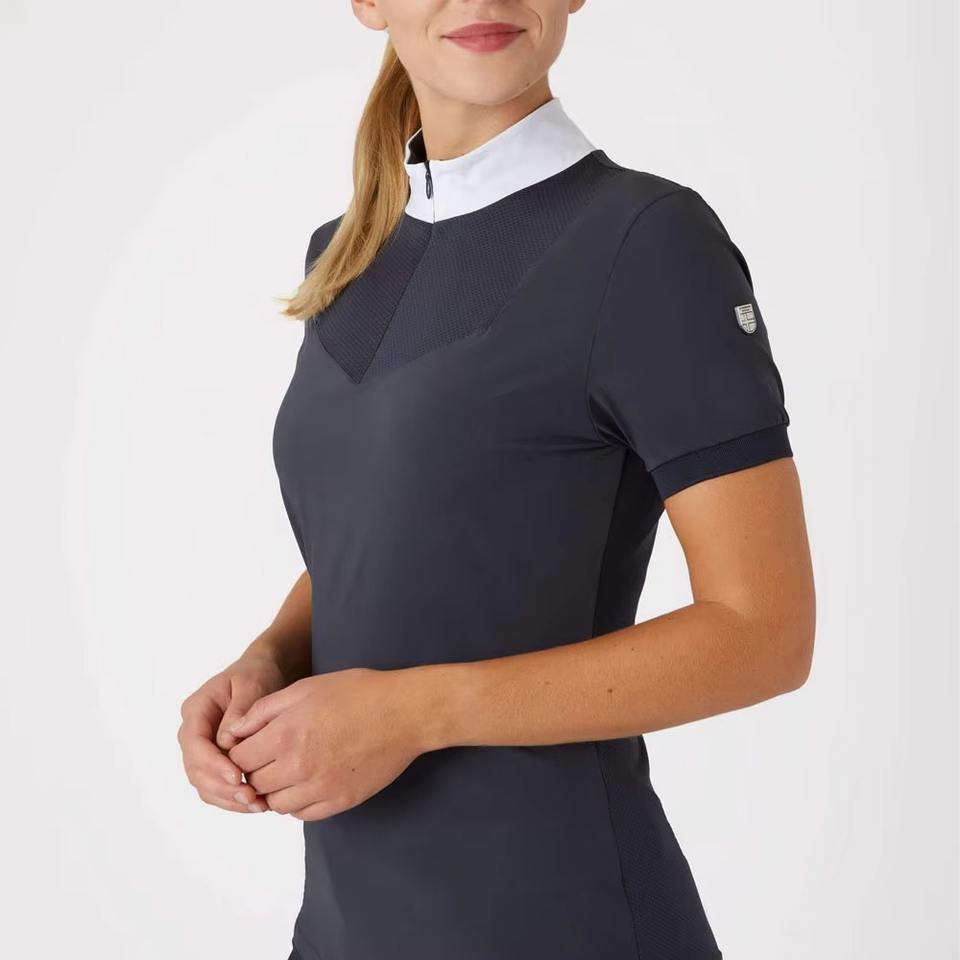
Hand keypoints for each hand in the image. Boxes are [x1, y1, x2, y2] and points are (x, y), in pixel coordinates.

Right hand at [178, 652, 289, 812]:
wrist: (261, 675)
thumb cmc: (255, 675)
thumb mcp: (251, 683)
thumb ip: (240, 710)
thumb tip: (227, 743)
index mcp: (196, 709)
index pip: (195, 743)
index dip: (213, 763)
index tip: (238, 776)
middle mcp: (193, 733)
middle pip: (195, 769)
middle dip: (221, 787)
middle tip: (250, 797)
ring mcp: (201, 750)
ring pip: (204, 784)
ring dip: (227, 799)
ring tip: (257, 805)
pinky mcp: (214, 762)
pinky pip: (216, 787)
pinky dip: (232, 799)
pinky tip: (256, 804)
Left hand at [226, 668, 426, 820]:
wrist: (404, 712)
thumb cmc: (356, 692)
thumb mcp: (305, 689)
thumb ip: (263, 711)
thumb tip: (232, 733)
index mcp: (285, 735)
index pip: (239, 760)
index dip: (240, 753)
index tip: (251, 745)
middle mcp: (298, 766)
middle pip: (255, 785)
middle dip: (256, 771)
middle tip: (270, 757)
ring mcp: (320, 788)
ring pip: (276, 804)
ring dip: (275, 790)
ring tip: (289, 769)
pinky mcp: (340, 801)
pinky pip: (303, 814)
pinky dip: (297, 802)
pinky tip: (307, 781)